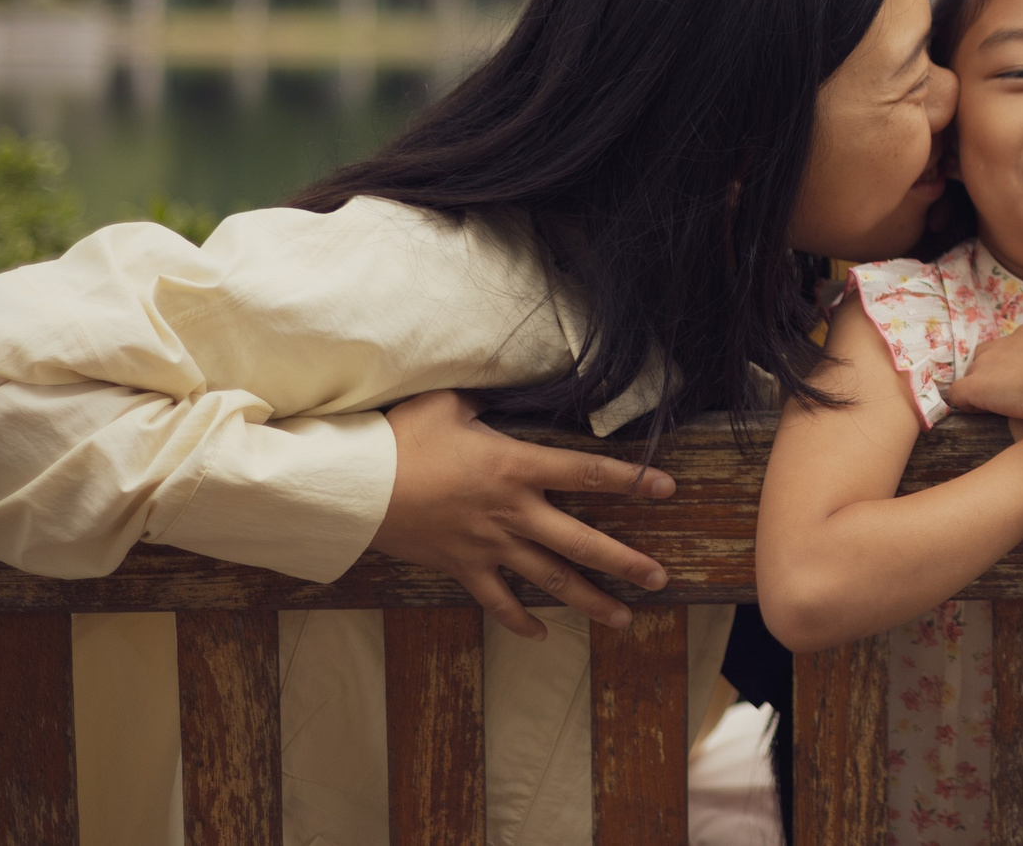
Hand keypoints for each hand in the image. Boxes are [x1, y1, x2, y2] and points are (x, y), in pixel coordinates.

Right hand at [370, 390, 675, 639]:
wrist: (354, 487)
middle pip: (581, 542)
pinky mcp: (462, 568)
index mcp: (515, 466)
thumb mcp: (449, 403)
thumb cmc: (401, 438)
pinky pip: (497, 601)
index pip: (587, 471)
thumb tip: (501, 388)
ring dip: (590, 601)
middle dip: (625, 562)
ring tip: (624, 618)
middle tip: (661, 578)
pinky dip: (520, 619)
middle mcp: (512, 511)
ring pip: (550, 580)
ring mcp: (488, 545)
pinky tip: (542, 633)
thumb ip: (486, 401)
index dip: (631, 479)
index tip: (668, 488)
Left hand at [948, 323, 1022, 422]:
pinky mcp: (976, 387)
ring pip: (973, 373)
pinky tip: (976, 412)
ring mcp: (987, 364)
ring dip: (981, 387)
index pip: (1015, 346)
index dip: (1018, 364)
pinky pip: (958, 394)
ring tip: (992, 406)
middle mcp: (1005, 344)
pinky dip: (965, 402)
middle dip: (995, 372)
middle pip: (989, 355)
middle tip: (1009, 393)